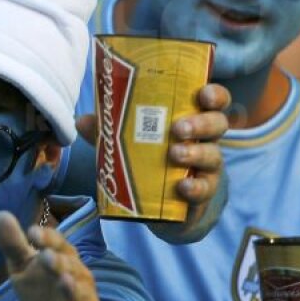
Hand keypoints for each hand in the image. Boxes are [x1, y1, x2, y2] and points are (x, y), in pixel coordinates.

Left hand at [0, 210, 107, 300]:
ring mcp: (85, 296)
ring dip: (71, 286)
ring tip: (63, 280)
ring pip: (79, 289)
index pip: (57, 243)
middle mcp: (77, 273)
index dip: (47, 238)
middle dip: (58, 260)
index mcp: (61, 256)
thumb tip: (0, 214)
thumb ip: (13, 245)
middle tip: (46, 255)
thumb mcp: (24, 268)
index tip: (31, 233)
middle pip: (69, 264)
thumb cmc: (45, 291)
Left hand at [77, 83, 229, 242]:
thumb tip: (81, 121)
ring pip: (213, 155)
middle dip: (201, 123)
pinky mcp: (203, 193)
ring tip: (175, 153)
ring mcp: (207, 168)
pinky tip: (182, 186)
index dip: (214, 94)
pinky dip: (195, 187)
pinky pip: (205, 189)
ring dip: (195, 152)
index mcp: (192, 119)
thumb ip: (107, 132)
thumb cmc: (150, 161)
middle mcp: (205, 140)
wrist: (164, 207)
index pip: (213, 101)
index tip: (202, 93)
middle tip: (177, 128)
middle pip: (218, 125)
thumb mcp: (128, 143)